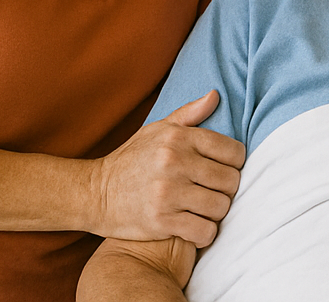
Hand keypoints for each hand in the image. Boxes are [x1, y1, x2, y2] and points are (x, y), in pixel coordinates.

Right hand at [89, 91, 245, 245]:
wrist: (93, 193)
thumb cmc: (131, 160)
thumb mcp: (157, 130)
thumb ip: (190, 114)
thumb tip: (216, 95)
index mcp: (179, 138)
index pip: (233, 152)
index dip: (235, 164)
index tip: (223, 170)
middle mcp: (174, 162)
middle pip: (230, 181)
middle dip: (227, 190)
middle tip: (213, 193)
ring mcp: (168, 192)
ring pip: (220, 207)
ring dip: (216, 213)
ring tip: (204, 210)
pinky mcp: (161, 221)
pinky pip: (204, 232)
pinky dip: (204, 234)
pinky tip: (195, 227)